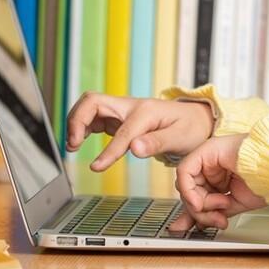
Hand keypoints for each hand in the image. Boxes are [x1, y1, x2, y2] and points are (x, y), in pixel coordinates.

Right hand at [65, 92, 214, 171]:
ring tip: (72, 145)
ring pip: (90, 106)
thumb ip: (157, 143)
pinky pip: (94, 116)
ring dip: (76, 121)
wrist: (197, 118)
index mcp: (146, 111)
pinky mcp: (119, 118)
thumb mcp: (181, 137)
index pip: (122, 132)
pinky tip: (80, 141)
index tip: (97, 167)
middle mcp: (131, 106)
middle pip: (93, 101)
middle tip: (73, 144)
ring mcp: (123, 110)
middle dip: (77, 120)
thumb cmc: (191, 127)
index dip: (108, 151)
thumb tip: (135, 149)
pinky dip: (82, 126)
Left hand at [168, 135, 267, 231]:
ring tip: (223, 204)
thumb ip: (213, 212)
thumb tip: (196, 224)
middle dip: (201, 211)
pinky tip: (200, 200)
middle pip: (191, 192)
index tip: (194, 227)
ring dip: (201, 202)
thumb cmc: (267, 181)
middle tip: (217, 218)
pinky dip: (189, 190)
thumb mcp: (235, 203)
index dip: (194, 213)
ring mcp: (209, 156)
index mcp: (221, 176)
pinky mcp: (207, 149)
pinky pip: (185, 172)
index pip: (198, 196)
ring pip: (187, 185)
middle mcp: (213, 165)